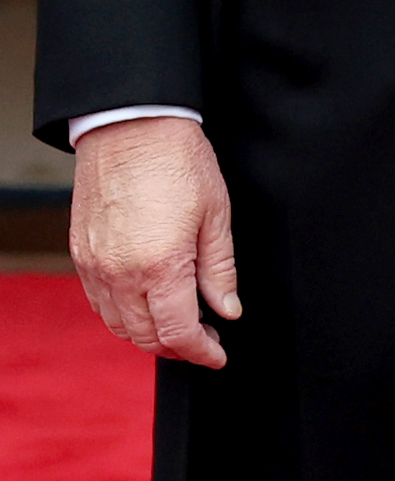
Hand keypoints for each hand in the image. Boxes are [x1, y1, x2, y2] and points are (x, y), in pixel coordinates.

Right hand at [70, 115, 238, 370]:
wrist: (130, 125)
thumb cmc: (178, 162)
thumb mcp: (216, 215)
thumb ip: (220, 270)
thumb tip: (228, 310)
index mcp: (162, 266)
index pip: (179, 333)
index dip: (202, 352)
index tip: (218, 355)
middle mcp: (122, 274)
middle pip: (146, 337)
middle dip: (178, 347)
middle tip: (205, 339)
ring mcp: (96, 266)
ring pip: (119, 325)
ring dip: (149, 334)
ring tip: (178, 322)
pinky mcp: (81, 254)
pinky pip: (100, 302)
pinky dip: (123, 314)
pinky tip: (146, 302)